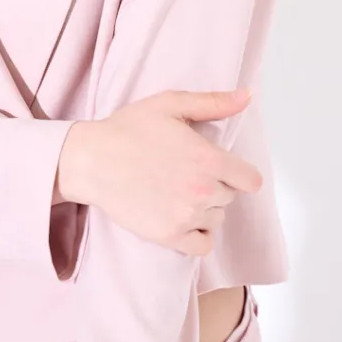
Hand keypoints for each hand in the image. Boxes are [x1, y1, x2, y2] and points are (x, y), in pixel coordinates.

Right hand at [57, 88, 260, 255]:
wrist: (91, 160)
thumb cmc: (128, 129)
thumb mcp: (169, 104)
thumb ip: (213, 102)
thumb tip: (247, 95)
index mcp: (208, 159)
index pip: (250, 180)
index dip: (238, 172)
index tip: (221, 168)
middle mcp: (203, 191)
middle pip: (229, 197)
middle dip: (215, 186)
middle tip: (186, 173)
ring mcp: (186, 216)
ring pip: (216, 219)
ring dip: (205, 209)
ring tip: (178, 193)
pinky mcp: (169, 236)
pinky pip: (202, 246)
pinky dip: (198, 235)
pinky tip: (182, 218)